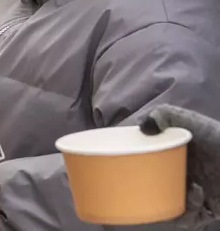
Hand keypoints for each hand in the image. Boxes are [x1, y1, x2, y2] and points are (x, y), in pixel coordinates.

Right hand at [140, 105, 219, 227]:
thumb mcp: (191, 120)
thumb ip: (165, 114)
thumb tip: (143, 126)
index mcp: (175, 158)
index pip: (149, 163)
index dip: (136, 165)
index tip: (124, 163)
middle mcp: (183, 177)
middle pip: (155, 187)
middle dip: (144, 191)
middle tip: (138, 184)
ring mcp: (195, 195)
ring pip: (169, 207)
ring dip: (166, 203)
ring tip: (173, 188)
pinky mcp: (209, 210)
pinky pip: (190, 219)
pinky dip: (188, 211)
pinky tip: (196, 191)